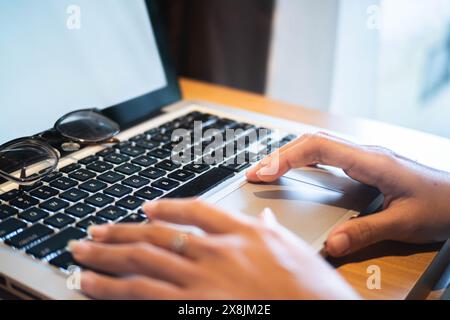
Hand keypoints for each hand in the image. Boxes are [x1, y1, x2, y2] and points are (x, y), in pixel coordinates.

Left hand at [69, 200, 357, 299]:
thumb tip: (262, 219)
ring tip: (81, 251)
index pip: (196, 210)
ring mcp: (203, 280)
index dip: (167, 206)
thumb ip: (272, 232)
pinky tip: (92, 285)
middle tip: (95, 230)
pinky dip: (113, 288)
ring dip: (107, 255)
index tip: (147, 206)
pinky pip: (143, 294)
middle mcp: (218, 251)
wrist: (322, 315)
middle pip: (158, 233)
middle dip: (122, 231)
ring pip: (143, 260)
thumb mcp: (297, 252)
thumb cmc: (314, 291)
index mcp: (244, 233)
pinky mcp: (192, 308)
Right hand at [247, 132, 449, 256]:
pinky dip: (305, 160)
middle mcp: (365, 154)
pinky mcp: (366, 165)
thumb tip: (331, 244)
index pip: (319, 147)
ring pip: (319, 146)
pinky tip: (297, 171)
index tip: (264, 172)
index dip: (287, 157)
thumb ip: (365, 233)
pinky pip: (328, 155)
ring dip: (291, 156)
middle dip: (281, 155)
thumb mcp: (404, 223)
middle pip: (313, 142)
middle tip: (255, 174)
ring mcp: (365, 157)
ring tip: (268, 172)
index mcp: (371, 161)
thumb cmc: (442, 205)